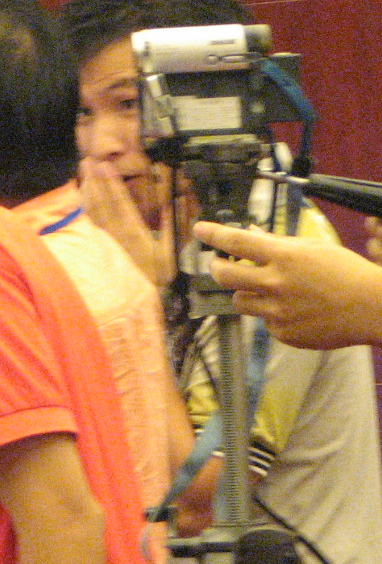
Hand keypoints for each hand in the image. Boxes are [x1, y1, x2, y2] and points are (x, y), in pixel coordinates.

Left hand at [80, 159, 173, 286]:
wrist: (132, 302)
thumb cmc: (154, 277)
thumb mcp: (169, 253)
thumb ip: (172, 225)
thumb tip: (175, 200)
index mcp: (133, 232)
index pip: (120, 201)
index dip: (112, 182)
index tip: (105, 165)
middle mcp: (113, 234)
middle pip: (101, 202)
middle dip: (94, 180)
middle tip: (88, 160)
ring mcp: (101, 240)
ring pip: (91, 210)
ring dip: (86, 189)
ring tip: (82, 171)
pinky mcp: (93, 247)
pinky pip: (86, 222)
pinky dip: (82, 207)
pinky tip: (79, 196)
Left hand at [193, 221, 381, 349]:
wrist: (373, 309)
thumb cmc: (347, 273)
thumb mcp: (314, 248)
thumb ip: (278, 243)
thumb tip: (250, 233)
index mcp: (285, 257)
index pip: (237, 241)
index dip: (213, 234)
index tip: (199, 229)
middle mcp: (276, 284)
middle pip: (224, 275)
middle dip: (216, 267)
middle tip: (219, 264)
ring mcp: (277, 312)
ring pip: (239, 301)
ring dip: (246, 292)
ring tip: (267, 288)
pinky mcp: (283, 333)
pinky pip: (263, 321)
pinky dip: (271, 313)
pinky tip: (295, 309)